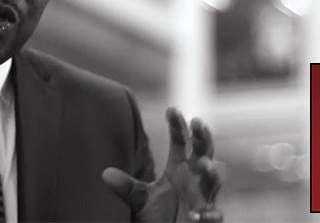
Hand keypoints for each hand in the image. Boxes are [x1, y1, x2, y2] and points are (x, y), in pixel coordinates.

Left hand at [102, 107, 222, 221]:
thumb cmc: (158, 215)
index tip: (171, 109)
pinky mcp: (208, 218)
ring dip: (211, 172)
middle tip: (197, 122)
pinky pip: (214, 215)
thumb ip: (126, 186)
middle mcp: (194, 177)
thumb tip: (105, 174)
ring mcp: (203, 196)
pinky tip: (203, 214)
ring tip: (203, 164)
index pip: (181, 140)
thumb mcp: (139, 199)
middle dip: (203, 137)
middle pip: (204, 151)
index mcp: (179, 167)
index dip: (177, 125)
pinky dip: (211, 214)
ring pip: (214, 180)